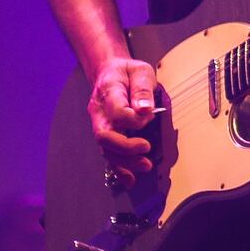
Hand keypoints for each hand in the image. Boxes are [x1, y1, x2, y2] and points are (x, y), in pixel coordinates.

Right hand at [89, 53, 160, 170]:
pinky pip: (109, 154)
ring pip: (106, 149)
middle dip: (126, 147)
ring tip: (145, 166)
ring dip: (125, 162)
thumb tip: (145, 110)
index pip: (117, 111)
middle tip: (146, 149)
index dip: (134, 119)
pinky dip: (119, 169)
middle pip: (105, 135)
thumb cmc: (127, 72)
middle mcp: (99, 111)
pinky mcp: (105, 135)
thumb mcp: (141, 71)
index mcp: (108, 92)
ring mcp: (99, 124)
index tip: (149, 115)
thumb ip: (143, 89)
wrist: (110, 72)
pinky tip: (130, 179)